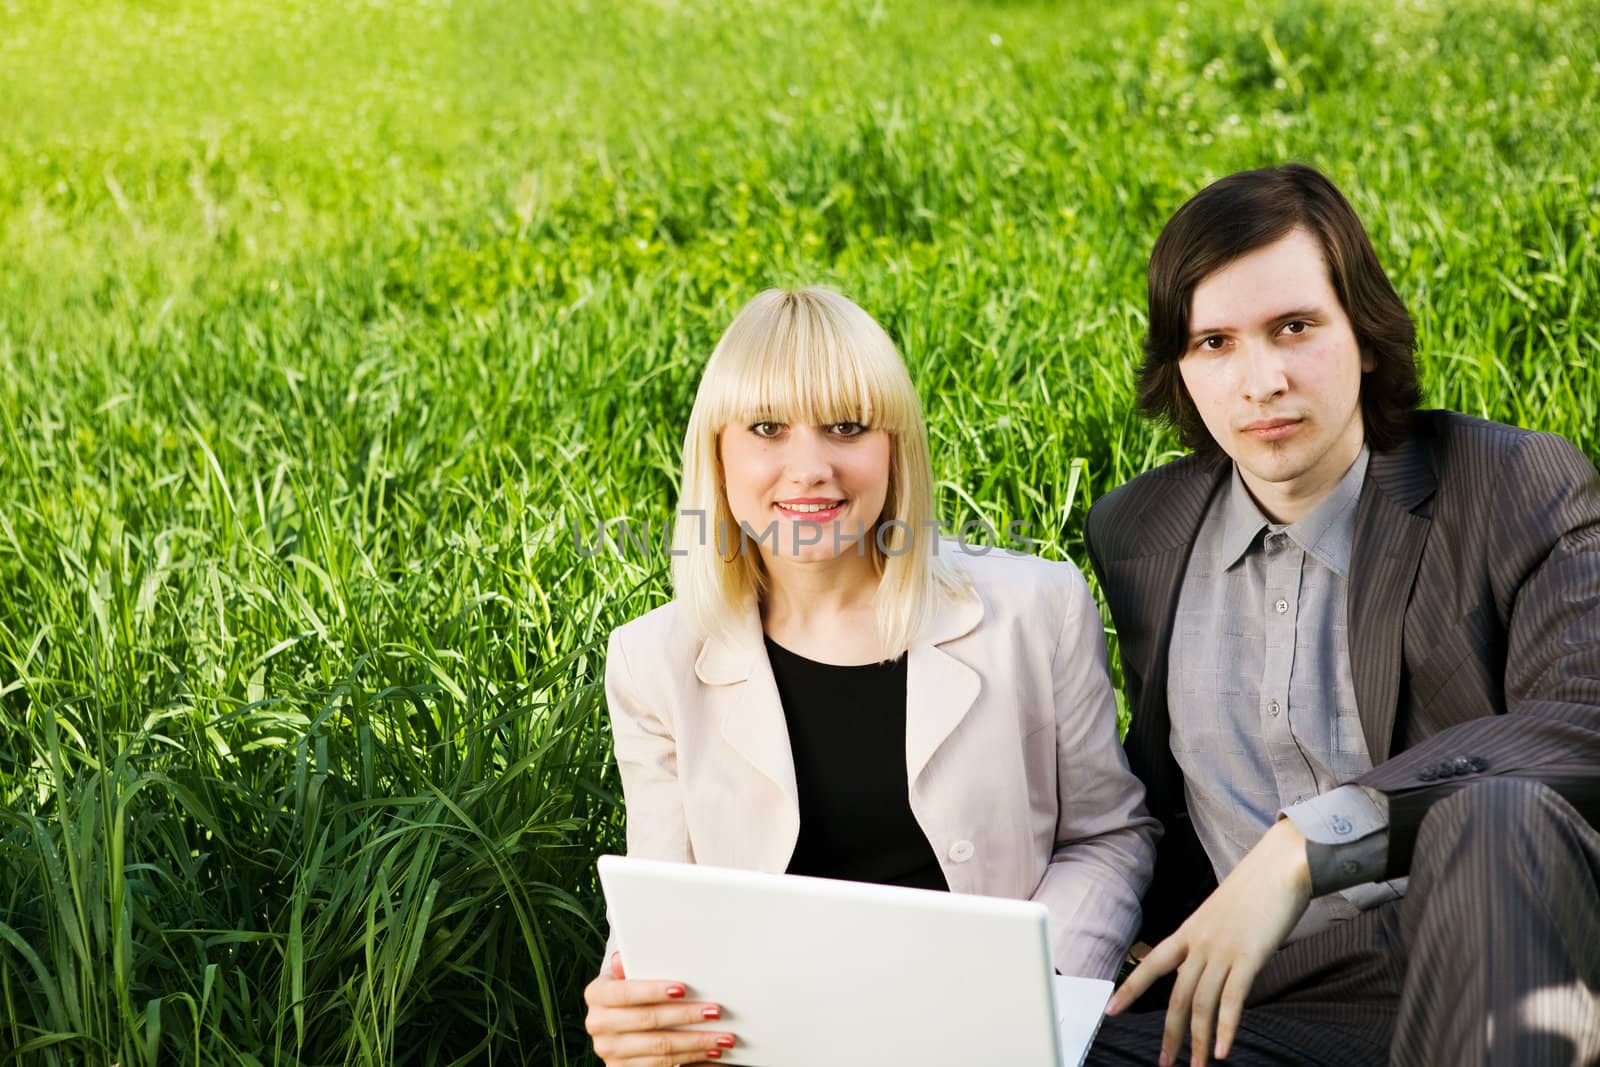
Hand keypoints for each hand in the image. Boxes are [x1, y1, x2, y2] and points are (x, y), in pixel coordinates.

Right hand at [584, 952, 737, 1065]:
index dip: (654, 991)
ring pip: (659, 1047)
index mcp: (597, 995)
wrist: (615, 1027)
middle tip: (715, 1011)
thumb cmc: (629, 993)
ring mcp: (609, 1051)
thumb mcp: (626, 976)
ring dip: (695, 1042)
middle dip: (685, 1015)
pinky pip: (662, 1066)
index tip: (683, 988)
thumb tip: (624, 956)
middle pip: (648, 1020)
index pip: (626, 992)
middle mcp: (598, 1024)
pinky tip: (710, 1050)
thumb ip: (630, 966)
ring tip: (722, 1035)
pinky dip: (690, 1058)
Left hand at [1106, 819, 1311, 1065]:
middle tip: (1164, 1062)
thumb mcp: (1220, 914)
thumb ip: (1210, 941)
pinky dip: (1226, 1029)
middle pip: (1176, 996)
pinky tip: (1223, 1051)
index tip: (1110, 1011)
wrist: (1279, 865)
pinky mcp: (1249, 957)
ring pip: (1202, 1004)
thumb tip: (1209, 966)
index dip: (1129, 989)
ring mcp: (1222, 950)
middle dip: (1169, 1034)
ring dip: (1199, 1041)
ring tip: (1198, 1066)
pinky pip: (1232, 1000)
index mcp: (1189, 931)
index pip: (1151, 964)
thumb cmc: (1255, 889)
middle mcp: (1199, 943)